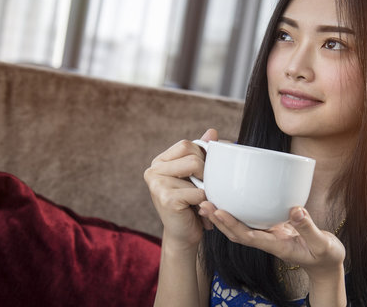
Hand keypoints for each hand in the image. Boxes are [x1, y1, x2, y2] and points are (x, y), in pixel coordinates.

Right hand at [144, 129, 217, 248]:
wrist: (184, 234)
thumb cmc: (191, 203)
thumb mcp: (196, 175)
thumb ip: (202, 152)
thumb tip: (212, 131)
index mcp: (160, 161)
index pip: (186, 145)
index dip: (202, 156)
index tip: (203, 174)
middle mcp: (153, 170)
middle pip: (192, 156)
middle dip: (206, 173)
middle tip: (203, 190)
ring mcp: (157, 184)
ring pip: (196, 170)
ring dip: (206, 188)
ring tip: (201, 200)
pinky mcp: (165, 198)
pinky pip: (198, 191)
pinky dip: (204, 202)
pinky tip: (198, 211)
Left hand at [199, 203, 344, 279]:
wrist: (328, 265)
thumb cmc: (327, 256)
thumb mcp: (323, 244)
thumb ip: (309, 228)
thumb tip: (295, 209)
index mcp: (277, 246)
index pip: (248, 236)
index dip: (232, 224)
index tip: (218, 211)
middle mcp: (269, 241)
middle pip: (238, 233)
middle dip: (220, 220)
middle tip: (203, 204)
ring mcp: (271, 236)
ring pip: (242, 228)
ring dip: (225, 217)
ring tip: (209, 202)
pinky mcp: (275, 229)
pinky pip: (253, 222)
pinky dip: (240, 212)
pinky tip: (235, 201)